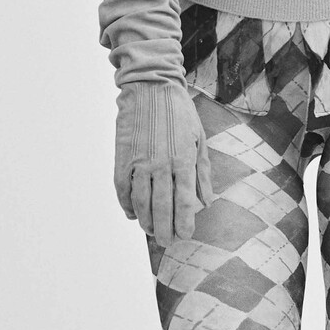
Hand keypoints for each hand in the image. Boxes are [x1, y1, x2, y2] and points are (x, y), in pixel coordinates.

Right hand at [114, 80, 213, 246]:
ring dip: (146, 221)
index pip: (185, 201)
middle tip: (167, 242)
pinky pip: (122, 189)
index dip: (185, 223)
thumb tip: (206, 202)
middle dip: (165, 230)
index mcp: (184, 160)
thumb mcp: (199, 139)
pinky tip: (132, 213)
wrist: (150, 87)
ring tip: (151, 230)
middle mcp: (162, 163)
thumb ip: (202, 173)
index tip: (185, 235)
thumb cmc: (180, 113)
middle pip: (162, 208)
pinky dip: (127, 204)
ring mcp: (139, 161)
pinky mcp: (123, 157)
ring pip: (141, 202)